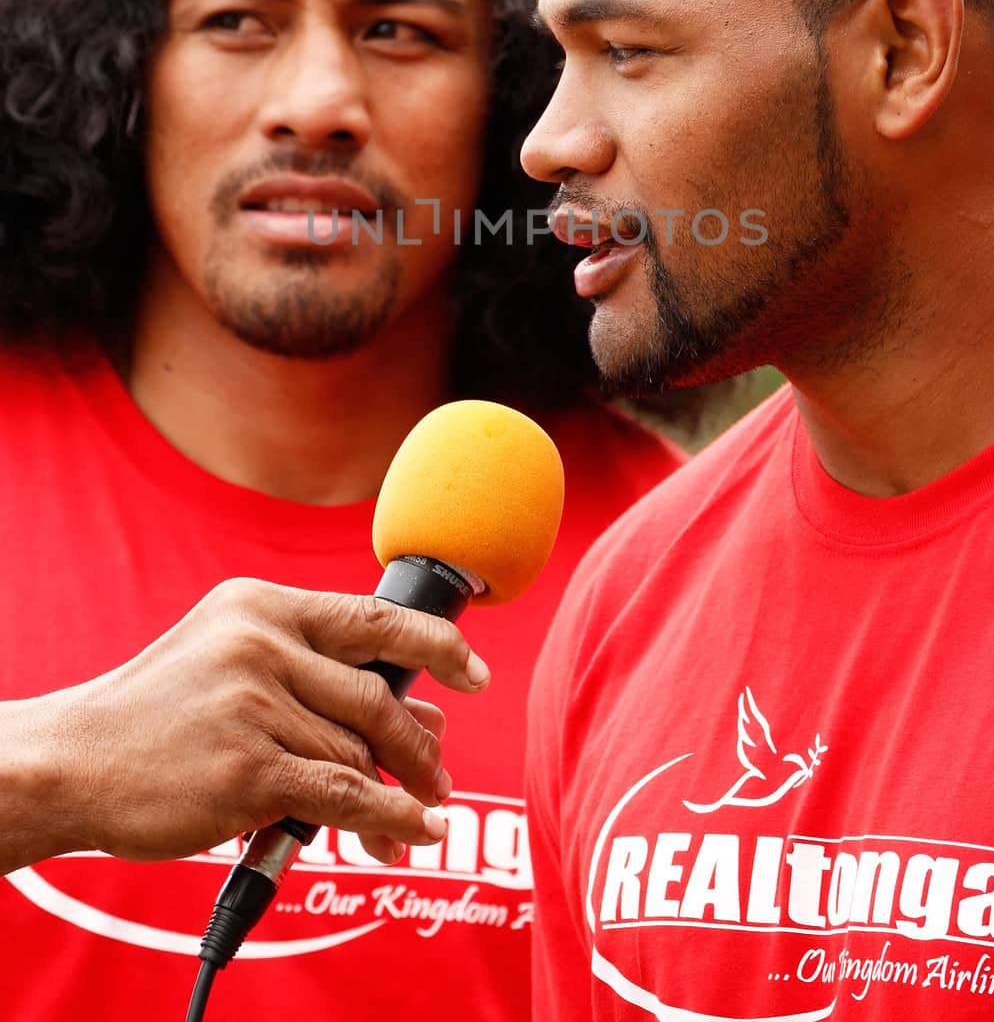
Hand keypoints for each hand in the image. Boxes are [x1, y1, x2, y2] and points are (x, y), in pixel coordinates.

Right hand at [1, 577, 489, 872]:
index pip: (371, 617)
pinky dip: (387, 818)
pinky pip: (342, 796)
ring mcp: (254, 705)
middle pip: (377, 694)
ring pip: (357, 754)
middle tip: (439, 776)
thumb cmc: (161, 715)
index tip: (474, 670)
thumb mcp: (232, 662)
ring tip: (413, 823)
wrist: (73, 761)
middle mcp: (262, 644)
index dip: (436, 643)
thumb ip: (318, 678)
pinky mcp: (247, 771)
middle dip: (419, 744)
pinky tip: (410, 832)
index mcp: (262, 605)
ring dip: (396, 796)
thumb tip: (428, 716)